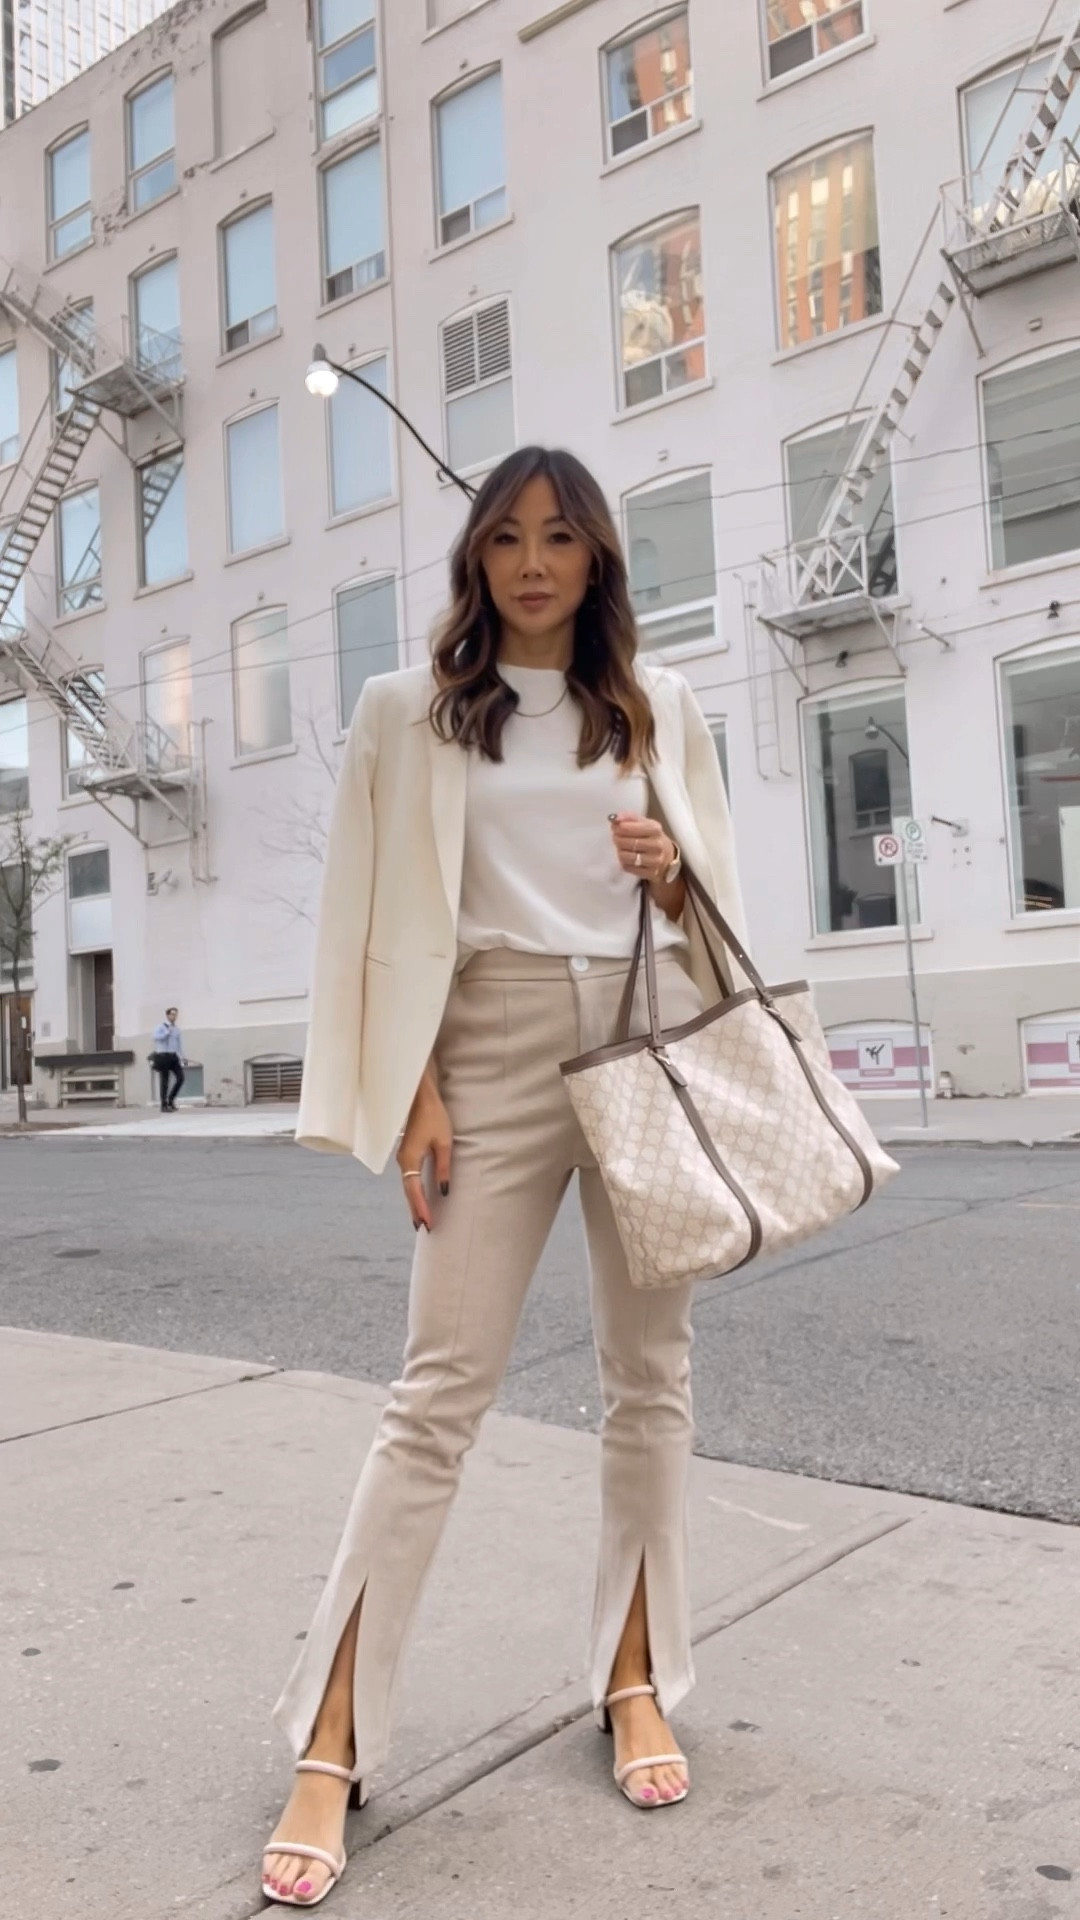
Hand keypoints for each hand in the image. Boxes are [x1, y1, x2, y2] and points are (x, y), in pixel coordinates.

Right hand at [396, 1082, 452, 1232]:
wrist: (420, 1097)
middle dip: (416, 1210)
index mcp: (410, 1160)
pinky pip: (409, 1178)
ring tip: (421, 1220)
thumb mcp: (444, 1143)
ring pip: (407, 1186)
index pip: (415, 1191)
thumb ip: (443, 1168)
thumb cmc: (434, 1117)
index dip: (421, 1208)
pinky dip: (413, 1192)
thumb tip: (443, 1191)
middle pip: (408, 1192)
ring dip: (414, 1203)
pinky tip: (418, 1199)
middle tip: (424, 1229)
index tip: (428, 1224)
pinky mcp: (407, 1154)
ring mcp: (403, 1158)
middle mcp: (403, 1161)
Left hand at [608, 812, 675, 883]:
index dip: (619, 828)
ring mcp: (655, 861)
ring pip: (626, 857)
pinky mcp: (651, 873)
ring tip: (621, 848)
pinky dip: (624, 862)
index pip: (631, 828)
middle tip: (615, 837)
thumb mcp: (645, 824)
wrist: (667, 856)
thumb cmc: (652, 837)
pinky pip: (628, 868)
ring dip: (619, 851)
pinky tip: (627, 858)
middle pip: (628, 843)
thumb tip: (616, 818)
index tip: (614, 827)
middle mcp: (657, 845)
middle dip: (618, 839)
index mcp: (655, 829)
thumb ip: (630, 818)